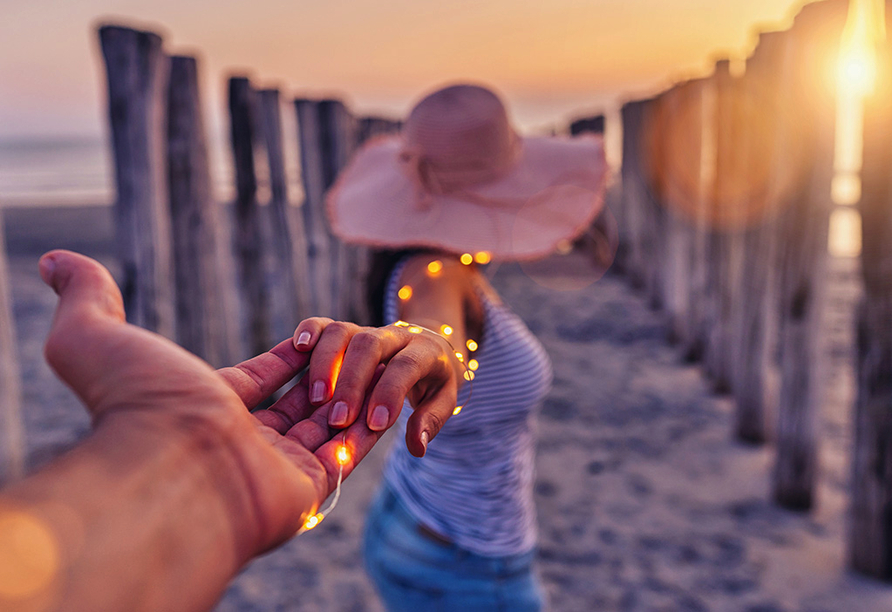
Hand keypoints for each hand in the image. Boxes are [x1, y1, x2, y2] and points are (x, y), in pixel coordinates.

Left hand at [39, 250, 384, 558]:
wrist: (174, 468)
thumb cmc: (139, 401)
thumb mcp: (95, 334)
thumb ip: (84, 295)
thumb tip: (53, 259)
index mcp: (206, 406)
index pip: (260, 377)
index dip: (289, 355)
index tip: (313, 336)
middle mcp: (240, 441)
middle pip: (296, 402)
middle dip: (326, 376)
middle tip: (357, 347)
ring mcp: (274, 468)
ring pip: (326, 426)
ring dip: (350, 398)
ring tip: (377, 369)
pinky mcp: (307, 489)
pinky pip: (347, 455)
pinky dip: (365, 429)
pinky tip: (380, 401)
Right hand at [293, 317, 460, 456]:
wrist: (429, 343)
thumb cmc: (433, 379)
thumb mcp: (443, 399)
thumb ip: (430, 420)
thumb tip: (417, 446)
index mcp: (424, 351)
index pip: (405, 366)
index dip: (389, 393)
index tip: (375, 426)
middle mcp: (393, 335)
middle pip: (370, 346)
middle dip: (351, 382)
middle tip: (338, 420)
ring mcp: (366, 329)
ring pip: (343, 331)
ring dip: (326, 363)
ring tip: (317, 399)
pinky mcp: (345, 330)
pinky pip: (324, 323)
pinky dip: (309, 331)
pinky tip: (298, 348)